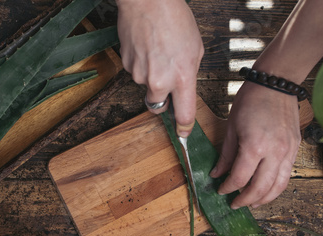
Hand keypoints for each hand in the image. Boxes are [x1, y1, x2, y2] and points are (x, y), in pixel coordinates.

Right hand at [116, 0, 203, 136]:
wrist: (147, 1)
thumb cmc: (174, 19)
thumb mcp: (195, 49)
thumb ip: (189, 74)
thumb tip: (182, 90)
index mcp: (182, 77)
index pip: (183, 115)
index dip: (184, 128)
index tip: (183, 134)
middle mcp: (159, 81)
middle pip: (158, 107)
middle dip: (163, 100)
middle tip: (167, 81)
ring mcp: (140, 75)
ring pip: (146, 87)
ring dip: (152, 77)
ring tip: (157, 52)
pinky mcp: (127, 66)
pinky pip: (136, 73)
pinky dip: (141, 65)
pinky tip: (146, 48)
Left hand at [210, 82, 300, 208]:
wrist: (276, 84)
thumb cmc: (250, 101)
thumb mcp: (231, 127)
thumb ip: (225, 155)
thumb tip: (217, 174)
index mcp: (254, 147)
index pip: (239, 178)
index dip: (227, 188)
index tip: (220, 190)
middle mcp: (274, 153)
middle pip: (260, 188)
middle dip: (245, 200)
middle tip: (234, 204)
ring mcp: (288, 152)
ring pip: (278, 186)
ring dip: (263, 199)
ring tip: (251, 203)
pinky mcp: (295, 150)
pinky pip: (286, 176)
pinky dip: (276, 187)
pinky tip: (266, 190)